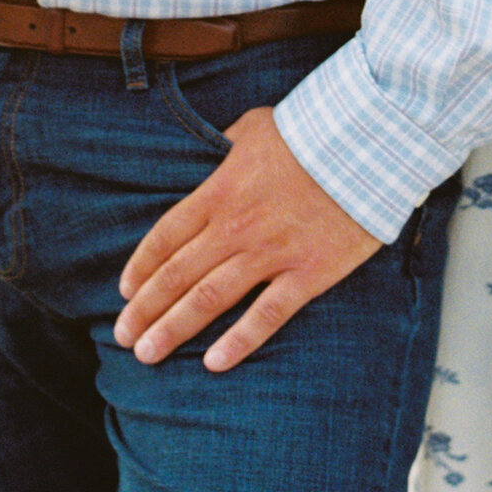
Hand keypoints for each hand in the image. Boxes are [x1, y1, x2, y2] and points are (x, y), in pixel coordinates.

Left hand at [115, 107, 379, 370]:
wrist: (367, 140)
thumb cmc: (311, 129)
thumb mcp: (253, 127)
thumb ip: (225, 148)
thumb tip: (210, 155)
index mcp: (219, 191)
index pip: (166, 236)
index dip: (141, 267)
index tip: (125, 292)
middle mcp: (236, 226)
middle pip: (178, 275)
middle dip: (145, 309)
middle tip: (124, 338)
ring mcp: (271, 252)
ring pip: (210, 299)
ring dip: (175, 328)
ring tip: (148, 354)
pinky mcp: (307, 272)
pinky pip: (266, 315)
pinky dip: (239, 341)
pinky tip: (214, 363)